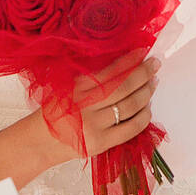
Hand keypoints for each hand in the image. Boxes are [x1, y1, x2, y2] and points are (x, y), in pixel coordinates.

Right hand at [42, 52, 158, 160]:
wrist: (40, 141)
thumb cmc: (55, 111)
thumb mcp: (67, 88)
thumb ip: (91, 79)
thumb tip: (124, 65)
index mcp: (76, 88)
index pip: (110, 71)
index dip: (130, 61)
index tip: (143, 51)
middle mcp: (85, 106)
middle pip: (124, 87)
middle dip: (143, 73)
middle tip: (155, 64)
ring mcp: (94, 126)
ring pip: (130, 106)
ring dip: (146, 93)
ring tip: (153, 83)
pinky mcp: (101, 143)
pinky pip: (131, 128)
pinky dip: (143, 116)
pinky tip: (147, 107)